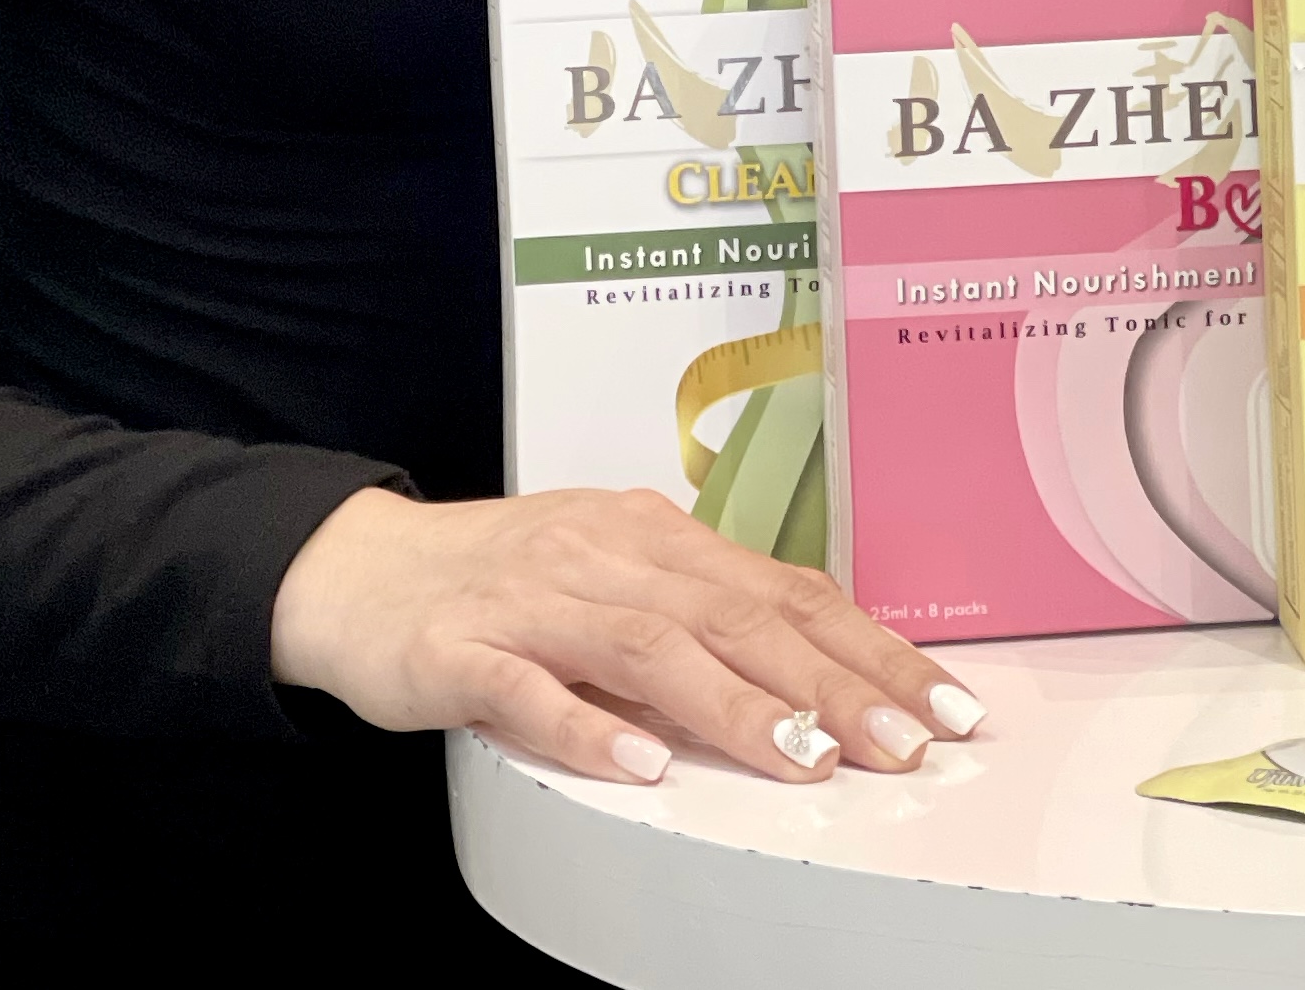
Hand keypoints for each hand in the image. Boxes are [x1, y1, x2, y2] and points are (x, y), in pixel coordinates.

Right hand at [269, 483, 982, 788]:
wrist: (359, 572)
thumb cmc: (501, 581)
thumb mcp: (614, 578)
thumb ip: (702, 617)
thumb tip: (820, 670)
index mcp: (652, 537)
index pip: (784, 591)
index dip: (871, 647)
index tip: (945, 704)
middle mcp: (606, 557)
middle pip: (737, 617)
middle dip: (833, 685)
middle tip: (907, 743)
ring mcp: (534, 602)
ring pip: (651, 649)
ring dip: (738, 707)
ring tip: (806, 759)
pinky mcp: (461, 652)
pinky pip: (531, 694)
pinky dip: (591, 730)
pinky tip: (642, 767)